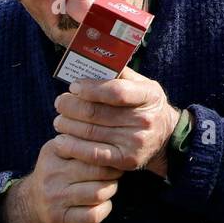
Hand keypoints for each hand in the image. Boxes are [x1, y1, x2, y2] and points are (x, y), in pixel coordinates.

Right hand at [3, 137, 125, 222]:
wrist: (30, 202)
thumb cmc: (57, 170)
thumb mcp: (61, 149)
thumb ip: (83, 139)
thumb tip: (116, 134)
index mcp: (54, 151)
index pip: (91, 148)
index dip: (109, 152)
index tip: (115, 154)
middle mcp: (52, 174)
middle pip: (98, 171)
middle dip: (114, 172)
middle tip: (117, 171)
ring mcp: (54, 198)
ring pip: (98, 193)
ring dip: (110, 190)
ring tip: (109, 185)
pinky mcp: (59, 218)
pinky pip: (92, 216)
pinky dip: (105, 209)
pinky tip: (103, 203)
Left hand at [51, 65, 180, 177]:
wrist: (165, 136)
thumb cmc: (144, 105)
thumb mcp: (141, 84)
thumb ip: (119, 74)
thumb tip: (90, 62)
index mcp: (149, 95)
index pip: (116, 92)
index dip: (90, 89)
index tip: (73, 86)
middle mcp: (145, 120)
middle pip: (97, 113)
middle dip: (71, 107)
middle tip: (60, 103)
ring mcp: (136, 142)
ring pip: (90, 132)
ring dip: (68, 125)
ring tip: (59, 120)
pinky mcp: (127, 160)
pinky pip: (93, 155)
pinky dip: (73, 147)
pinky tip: (61, 141)